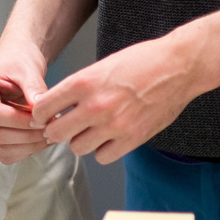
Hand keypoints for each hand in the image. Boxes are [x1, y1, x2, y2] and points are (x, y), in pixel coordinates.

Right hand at [0, 43, 52, 164]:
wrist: (17, 63)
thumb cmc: (19, 61)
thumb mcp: (27, 69)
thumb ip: (34, 88)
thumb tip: (42, 112)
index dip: (18, 120)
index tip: (42, 118)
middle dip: (27, 135)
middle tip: (52, 128)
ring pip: (1, 147)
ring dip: (29, 145)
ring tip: (51, 133)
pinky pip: (6, 153)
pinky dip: (25, 151)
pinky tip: (40, 138)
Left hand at [32, 35, 195, 164]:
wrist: (179, 66)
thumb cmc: (140, 62)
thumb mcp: (98, 67)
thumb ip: (74, 89)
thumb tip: (51, 109)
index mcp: (83, 83)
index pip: (42, 109)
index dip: (40, 115)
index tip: (45, 116)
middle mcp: (96, 105)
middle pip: (55, 133)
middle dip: (57, 130)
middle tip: (66, 125)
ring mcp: (115, 124)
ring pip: (77, 147)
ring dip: (80, 140)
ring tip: (91, 129)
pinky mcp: (133, 138)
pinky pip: (102, 157)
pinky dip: (102, 150)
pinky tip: (108, 138)